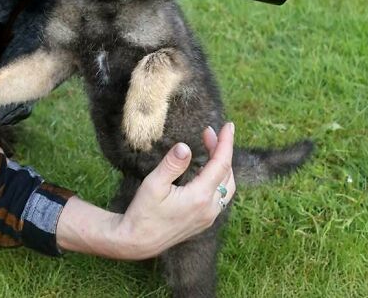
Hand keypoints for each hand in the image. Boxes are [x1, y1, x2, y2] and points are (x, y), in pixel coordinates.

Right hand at [56, 123, 235, 259]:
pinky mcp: (203, 221)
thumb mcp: (153, 184)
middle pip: (227, 175)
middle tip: (208, 132)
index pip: (220, 165)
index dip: (225, 143)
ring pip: (226, 187)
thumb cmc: (143, 212)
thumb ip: (171, 164)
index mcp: (199, 198)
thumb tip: (185, 147)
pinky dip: (217, 179)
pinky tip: (204, 170)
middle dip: (222, 151)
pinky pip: (219, 197)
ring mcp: (208, 217)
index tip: (228, 125)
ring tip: (209, 147)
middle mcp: (209, 209)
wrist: (138, 242)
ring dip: (222, 165)